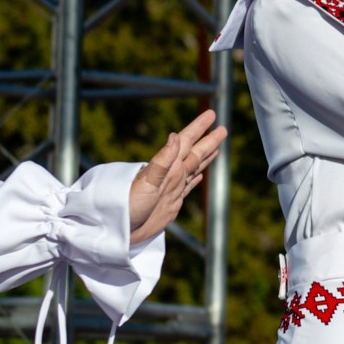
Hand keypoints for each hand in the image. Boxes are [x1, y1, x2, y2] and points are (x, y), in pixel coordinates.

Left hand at [127, 111, 226, 244]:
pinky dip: (196, 178)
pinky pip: (188, 186)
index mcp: (168, 167)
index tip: (211, 114)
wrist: (120, 229)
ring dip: (205, 156)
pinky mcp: (172, 202)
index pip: (186, 142)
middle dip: (208, 140)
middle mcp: (172, 174)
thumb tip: (175, 136)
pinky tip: (200, 175)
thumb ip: (162, 160)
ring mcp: (173, 187)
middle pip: (194, 153)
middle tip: (222, 127)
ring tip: (216, 146)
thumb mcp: (147, 182)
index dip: (198, 128)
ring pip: (194, 167)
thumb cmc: (129, 205)